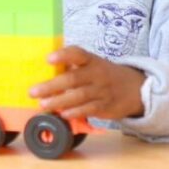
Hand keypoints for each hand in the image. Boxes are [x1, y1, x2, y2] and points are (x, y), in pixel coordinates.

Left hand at [29, 46, 145, 120]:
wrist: (134, 89)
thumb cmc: (102, 74)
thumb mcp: (91, 64)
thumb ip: (71, 65)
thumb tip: (41, 70)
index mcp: (91, 60)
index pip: (77, 54)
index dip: (63, 55)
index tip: (48, 59)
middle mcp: (96, 74)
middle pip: (73, 79)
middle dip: (52, 86)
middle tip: (33, 91)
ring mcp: (101, 91)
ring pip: (79, 96)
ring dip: (59, 101)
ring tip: (43, 105)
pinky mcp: (105, 106)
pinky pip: (89, 109)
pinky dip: (75, 112)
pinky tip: (62, 114)